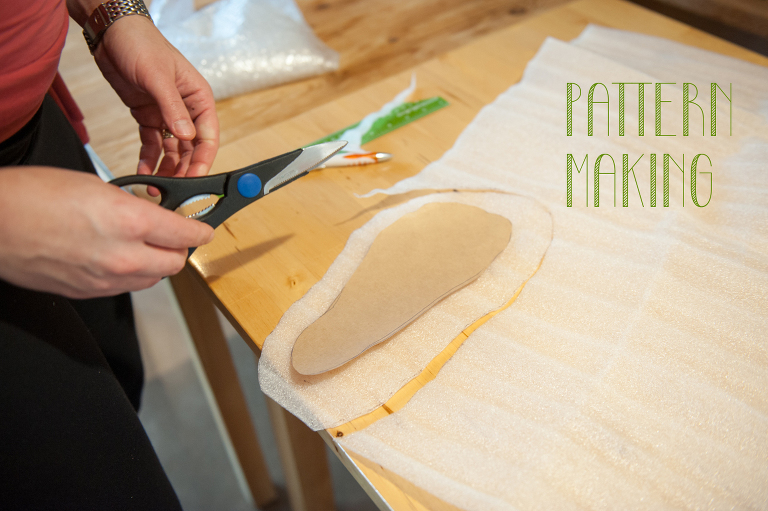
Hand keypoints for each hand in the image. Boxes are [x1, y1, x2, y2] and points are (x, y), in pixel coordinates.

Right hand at [0, 167, 213, 297]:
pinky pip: (126, 287)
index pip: (186, 234)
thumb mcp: (97, 186)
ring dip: (156, 263)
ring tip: (143, 244)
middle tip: (172, 235)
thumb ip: (134, 206)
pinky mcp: (89, 293)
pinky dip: (132, 274)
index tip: (203, 229)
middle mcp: (123, 257)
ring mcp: (106, 279)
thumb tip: (155, 217)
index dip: (200, 230)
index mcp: (129, 222)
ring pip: (153, 279)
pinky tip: (119, 257)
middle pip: (176, 263)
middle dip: (179, 248)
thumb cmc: (34, 196)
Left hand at [92, 15, 218, 185]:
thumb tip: (187, 136)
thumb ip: (173, 108)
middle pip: (192, 149)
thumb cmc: (142, 45)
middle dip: (184, 169)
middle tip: (174, 188)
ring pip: (173, 150)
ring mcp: (167, 115)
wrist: (112, 33)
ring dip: (166, 168)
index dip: (203, 160)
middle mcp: (186, 110)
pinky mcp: (148, 118)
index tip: (195, 178)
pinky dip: (149, 159)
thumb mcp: (158, 77)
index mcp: (199, 99)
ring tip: (157, 186)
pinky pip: (152, 145)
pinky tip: (143, 172)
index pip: (208, 136)